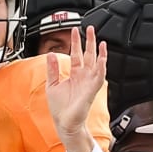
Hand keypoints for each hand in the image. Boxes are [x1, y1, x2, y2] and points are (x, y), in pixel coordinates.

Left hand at [45, 25, 106, 139]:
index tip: (74, 31)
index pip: (76, 54)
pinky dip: (101, 68)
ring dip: (99, 52)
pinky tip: (102, 58)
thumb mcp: (52, 84)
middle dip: (89, 41)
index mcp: (74, 74)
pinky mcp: (92, 90)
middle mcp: (83, 77)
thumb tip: (50, 54)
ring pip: (96, 63)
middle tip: (90, 28)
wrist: (64, 123)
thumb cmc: (60, 108)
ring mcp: (88, 83)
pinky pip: (99, 77)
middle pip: (88, 55)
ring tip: (100, 40)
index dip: (76, 42)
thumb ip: (52, 69)